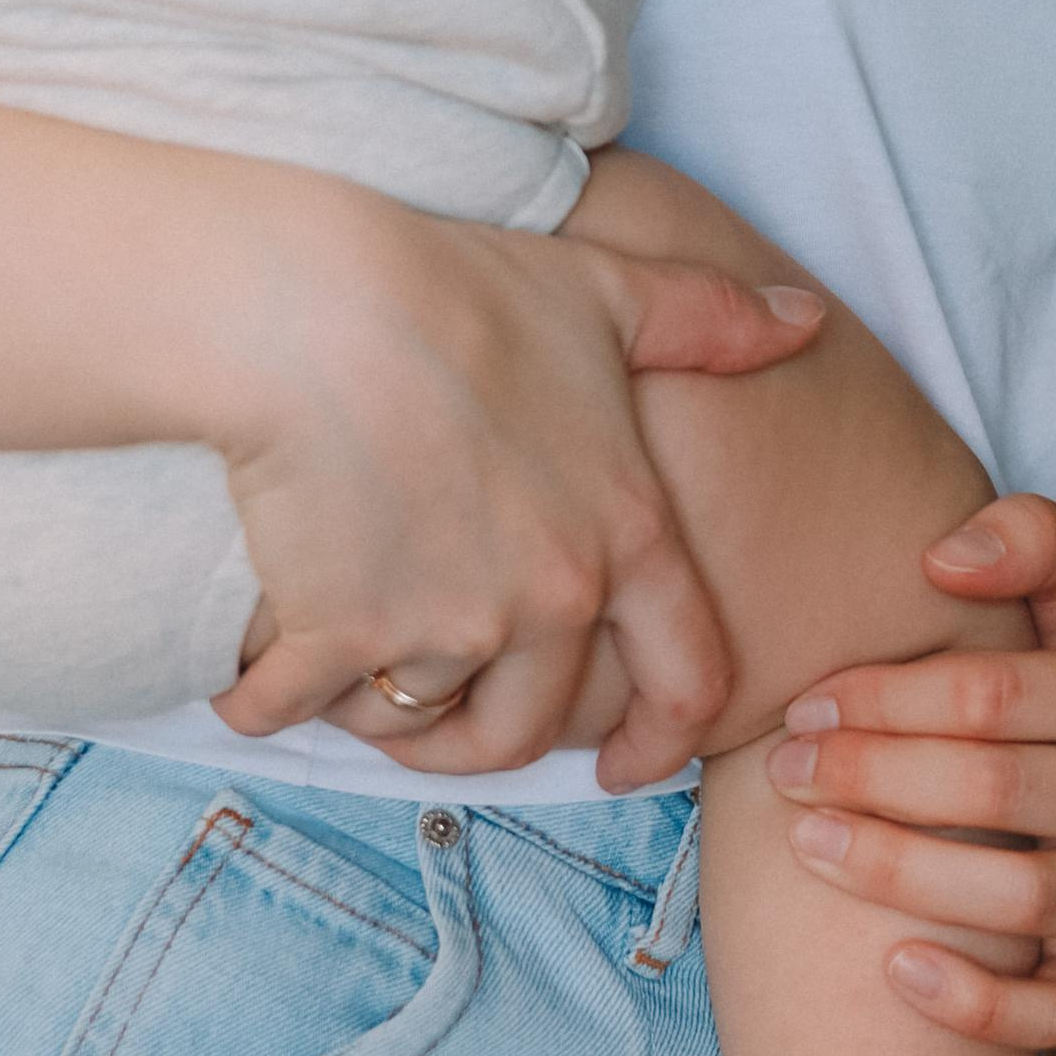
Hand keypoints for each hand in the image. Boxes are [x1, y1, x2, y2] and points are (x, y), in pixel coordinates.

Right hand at [209, 203, 822, 785]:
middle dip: (477, 735)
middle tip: (432, 718)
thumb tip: (806, 318)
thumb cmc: (459, 288)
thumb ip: (710, 319)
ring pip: (414, 719)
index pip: (685, 679)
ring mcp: (444, 627)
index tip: (624, 767)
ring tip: (341, 671)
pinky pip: (296, 707)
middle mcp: (548, 601)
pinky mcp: (338, 634)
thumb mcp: (605, 291)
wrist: (314, 304)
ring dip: (376, 713)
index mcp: (625, 535)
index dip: (662, 741)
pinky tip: (249, 678)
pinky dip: (266, 700)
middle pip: (526, 728)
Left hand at [765, 494, 1055, 1049]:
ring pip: (1020, 898)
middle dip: (871, 778)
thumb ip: (1031, 536)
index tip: (807, 700)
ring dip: (900, 874)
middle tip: (785, 770)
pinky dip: (977, 1004)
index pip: (994, 695)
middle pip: (997, 791)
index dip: (886, 698)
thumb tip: (944, 555)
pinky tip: (895, 970)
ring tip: (809, 845)